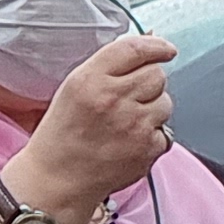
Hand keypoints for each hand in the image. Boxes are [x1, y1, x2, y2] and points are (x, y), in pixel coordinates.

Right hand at [11, 30, 176, 219]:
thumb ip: (111, 63)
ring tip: (126, 122)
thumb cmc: (63, 134)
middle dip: (148, 83)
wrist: (57, 180)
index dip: (155, 45)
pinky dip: (152, 135)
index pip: (134, 49)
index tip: (165, 48)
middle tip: (129, 98)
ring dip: (152, 109)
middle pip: (156, 74)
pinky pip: (165, 130)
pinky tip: (129, 141)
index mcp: (90, 79)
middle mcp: (113, 99)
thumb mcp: (75, 87)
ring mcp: (133, 125)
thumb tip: (152, 43)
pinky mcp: (147, 149)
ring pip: (165, 101)